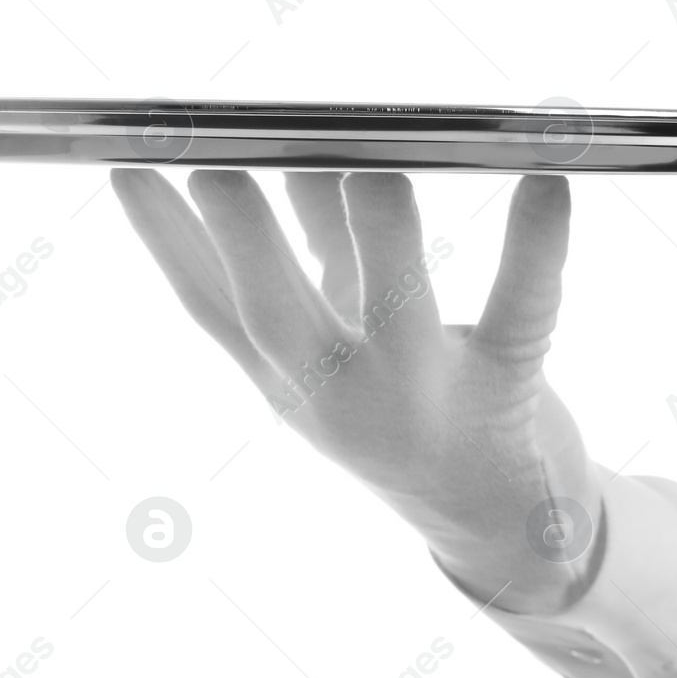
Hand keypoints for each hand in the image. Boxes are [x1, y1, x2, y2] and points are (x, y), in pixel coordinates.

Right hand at [112, 168, 600, 613]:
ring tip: (376, 167)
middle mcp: (342, 398)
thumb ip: (323, 247)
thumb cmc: (409, 407)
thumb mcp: (346, 336)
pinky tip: (546, 184)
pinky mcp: (508, 389)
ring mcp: (423, 399)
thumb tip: (304, 154)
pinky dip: (536, 246)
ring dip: (384, 234)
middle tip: (221, 172)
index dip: (164, 242)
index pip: (209, 309)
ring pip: (395, 314)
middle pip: (277, 320)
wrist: (495, 522)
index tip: (130, 170)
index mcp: (289, 381)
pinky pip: (522, 311)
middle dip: (247, 246)